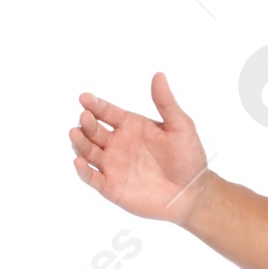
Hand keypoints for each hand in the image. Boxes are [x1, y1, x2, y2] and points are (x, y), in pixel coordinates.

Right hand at [70, 73, 210, 225]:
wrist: (192, 193)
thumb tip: (158, 75)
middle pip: (93, 130)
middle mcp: (117, 143)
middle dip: (86, 123)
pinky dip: (82, 171)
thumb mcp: (180, 126)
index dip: (95, 104)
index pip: (106, 112)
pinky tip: (78, 161)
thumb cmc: (189, 158)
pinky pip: (91, 178)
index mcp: (130, 126)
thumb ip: (166, 102)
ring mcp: (112, 165)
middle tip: (85, 116)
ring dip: (79, 143)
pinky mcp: (111, 187)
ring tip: (75, 133)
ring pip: (88, 151)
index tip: (84, 98)